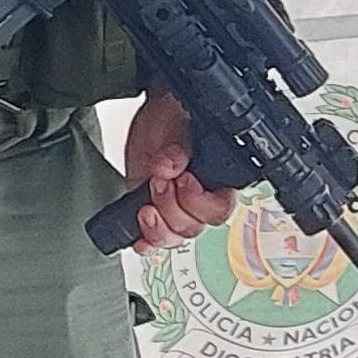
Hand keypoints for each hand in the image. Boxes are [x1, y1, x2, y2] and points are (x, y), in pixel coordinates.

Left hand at [120, 90, 232, 250]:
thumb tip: (168, 168)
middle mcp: (198, 200)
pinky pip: (153, 239)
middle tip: (158, 182)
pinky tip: (139, 240)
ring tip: (145, 203)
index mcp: (217, 181)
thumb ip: (177, 149)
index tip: (181, 180)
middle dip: (171, 208)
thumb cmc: (176, 117)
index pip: (218, 209)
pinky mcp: (152, 210)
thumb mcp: (180, 126)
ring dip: (158, 226)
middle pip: (194, 227)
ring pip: (175, 236)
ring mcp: (174, 207)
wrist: (155, 115)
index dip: (197, 201)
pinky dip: (146, 241)